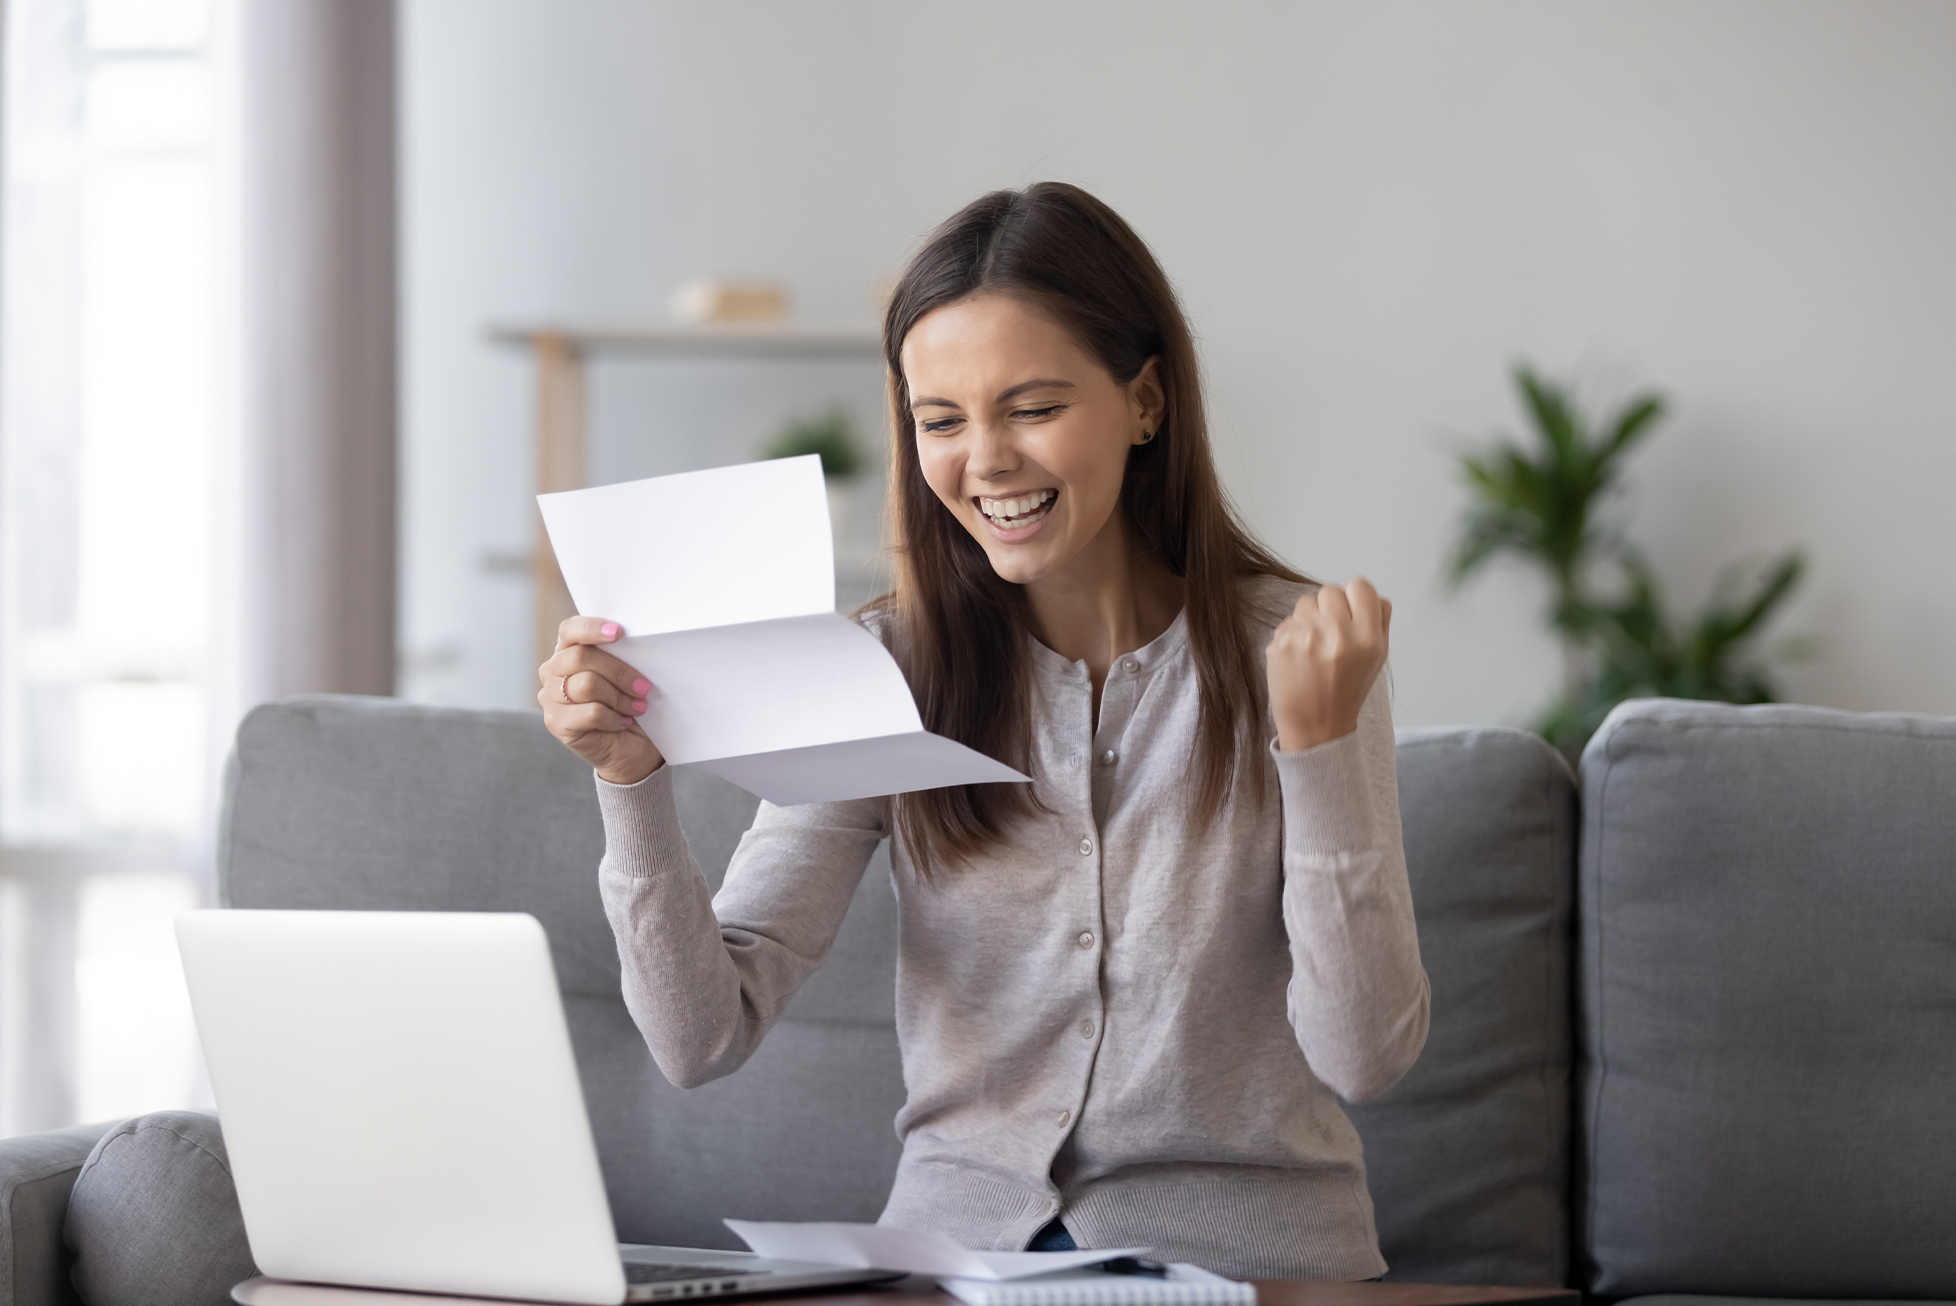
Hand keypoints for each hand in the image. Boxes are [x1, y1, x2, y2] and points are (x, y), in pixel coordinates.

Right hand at [539, 617, 663, 785]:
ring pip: (587, 684)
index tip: (619, 633)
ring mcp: (550, 697)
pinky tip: (622, 722)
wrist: (629, 748)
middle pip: (581, 657)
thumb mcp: (627, 675)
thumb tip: (638, 644)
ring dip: (620, 697)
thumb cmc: (629, 704)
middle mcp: (552, 670)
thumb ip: (621, 656)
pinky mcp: (556, 723)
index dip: (592, 628)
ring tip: (637, 707)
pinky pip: (591, 712)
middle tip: (644, 687)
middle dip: (619, 671)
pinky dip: (614, 718)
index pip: (570, 630)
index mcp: (568, 650)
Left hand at [1266, 578, 1391, 751]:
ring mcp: (1307, 637)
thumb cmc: (1347, 690)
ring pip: (1306, 602)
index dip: (1354, 597)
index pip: (1360, 586)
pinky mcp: (1282, 643)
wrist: (1316, 725)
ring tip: (1313, 647)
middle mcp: (1339, 635)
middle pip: (1330, 590)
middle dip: (1329, 608)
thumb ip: (1380, 622)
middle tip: (1329, 634)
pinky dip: (1292, 635)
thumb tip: (1375, 596)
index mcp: (1368, 639)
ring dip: (1308, 618)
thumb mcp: (1377, 659)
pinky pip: (1288, 621)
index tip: (1349, 612)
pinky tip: (1298, 658)